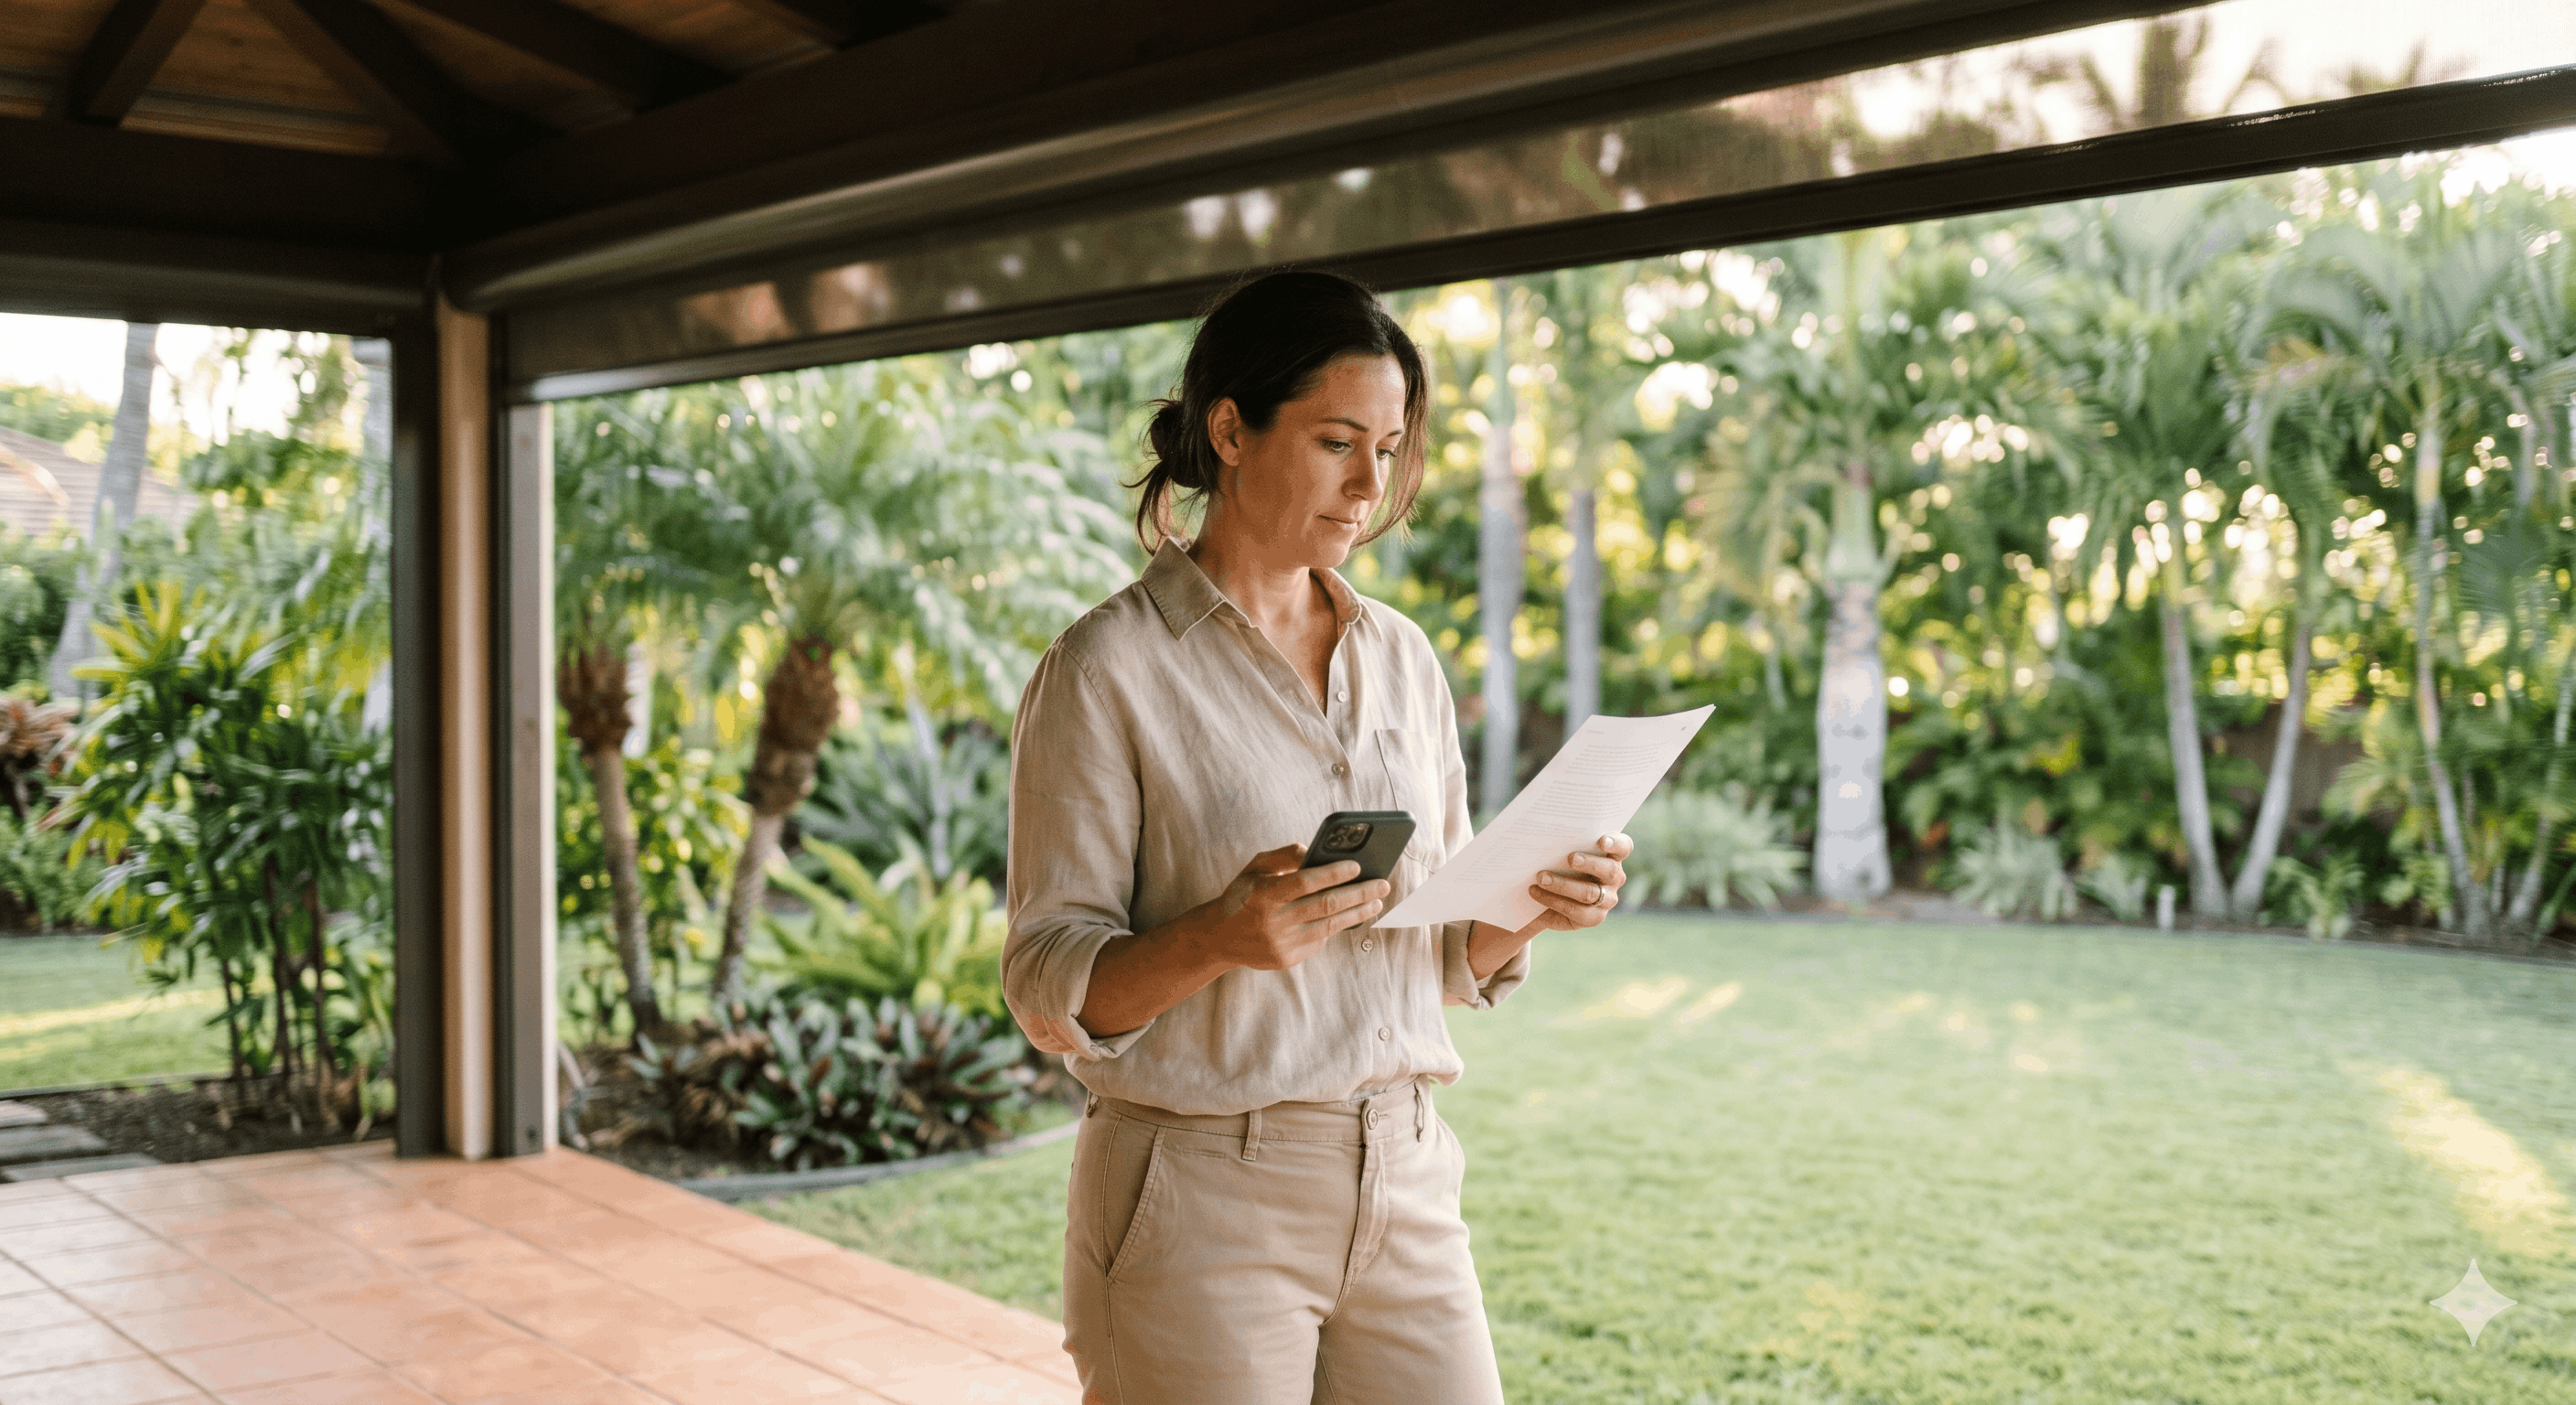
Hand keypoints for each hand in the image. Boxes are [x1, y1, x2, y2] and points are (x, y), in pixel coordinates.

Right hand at [1188, 843, 1390, 972]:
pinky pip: (1319, 940)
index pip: (1305, 882)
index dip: (1333, 873)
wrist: (1218, 938)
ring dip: (1357, 912)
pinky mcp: (1287, 959)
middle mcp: (1274, 921)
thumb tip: (1315, 851)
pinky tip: (1350, 915)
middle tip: (1383, 884)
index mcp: (1264, 894)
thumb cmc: (1242, 896)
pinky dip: (1336, 926)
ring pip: (1329, 926)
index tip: (1358, 866)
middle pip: (1325, 905)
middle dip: (1358, 893)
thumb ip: (1284, 856)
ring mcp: (1281, 944)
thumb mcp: (1255, 869)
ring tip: (1376, 901)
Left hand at [1525, 832, 1632, 933]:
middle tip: (1570, 858)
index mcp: (1612, 855)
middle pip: (1609, 870)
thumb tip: (1544, 828)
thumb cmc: (1554, 862)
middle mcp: (1614, 877)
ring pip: (1590, 893)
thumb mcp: (1559, 849)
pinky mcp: (1594, 917)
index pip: (1623, 847)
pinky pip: (1577, 911)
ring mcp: (1607, 899)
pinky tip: (1536, 892)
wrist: (1541, 894)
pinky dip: (1553, 900)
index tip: (1601, 841)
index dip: (1615, 843)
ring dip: (1563, 884)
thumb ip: (1562, 840)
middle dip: (1589, 864)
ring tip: (1541, 877)